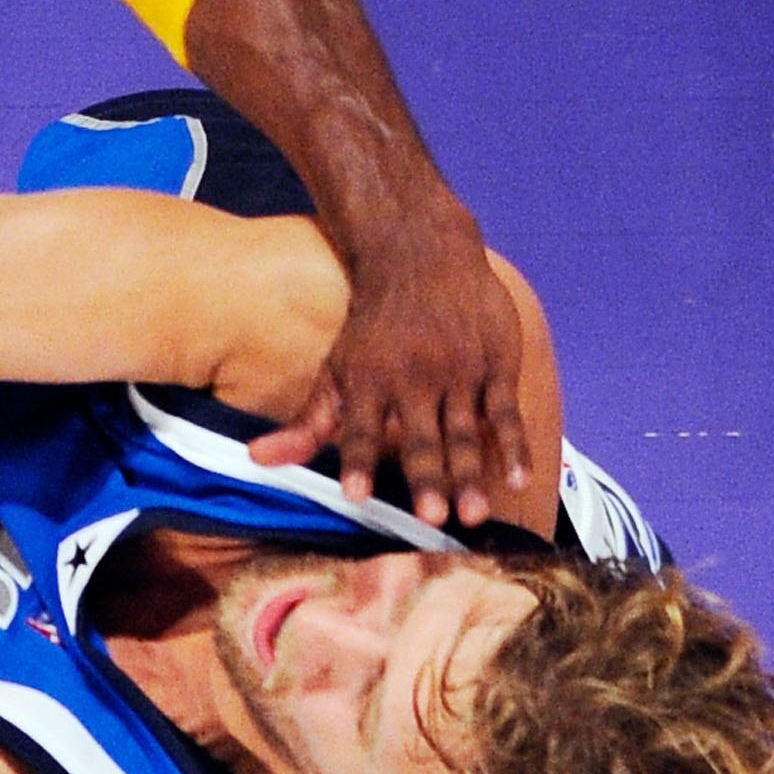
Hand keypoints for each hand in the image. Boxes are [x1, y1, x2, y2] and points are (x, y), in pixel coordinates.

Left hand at [249, 207, 527, 524]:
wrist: (422, 255)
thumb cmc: (372, 327)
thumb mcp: (335, 369)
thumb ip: (307, 423)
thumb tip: (256, 460)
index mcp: (368, 381)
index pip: (359, 429)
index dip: (357, 460)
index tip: (356, 495)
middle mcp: (414, 378)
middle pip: (421, 438)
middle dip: (427, 478)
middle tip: (431, 519)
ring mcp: (459, 371)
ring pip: (467, 432)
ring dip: (472, 474)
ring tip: (474, 516)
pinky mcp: (497, 363)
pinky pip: (507, 411)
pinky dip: (515, 446)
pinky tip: (517, 479)